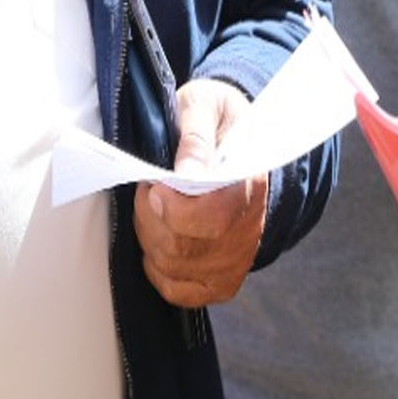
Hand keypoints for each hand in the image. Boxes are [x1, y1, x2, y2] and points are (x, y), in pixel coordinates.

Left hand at [134, 79, 267, 307]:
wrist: (233, 143)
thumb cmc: (213, 122)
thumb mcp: (205, 107)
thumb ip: (195, 136)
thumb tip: (185, 171)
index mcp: (249, 184)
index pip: (213, 219)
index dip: (173, 211)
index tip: (154, 188)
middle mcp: (248, 228)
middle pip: (184, 247)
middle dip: (150, 219)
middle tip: (148, 191)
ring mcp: (235, 258)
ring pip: (175, 268)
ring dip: (149, 239)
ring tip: (153, 210)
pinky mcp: (221, 279)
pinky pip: (181, 292)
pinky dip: (158, 271)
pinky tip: (158, 242)